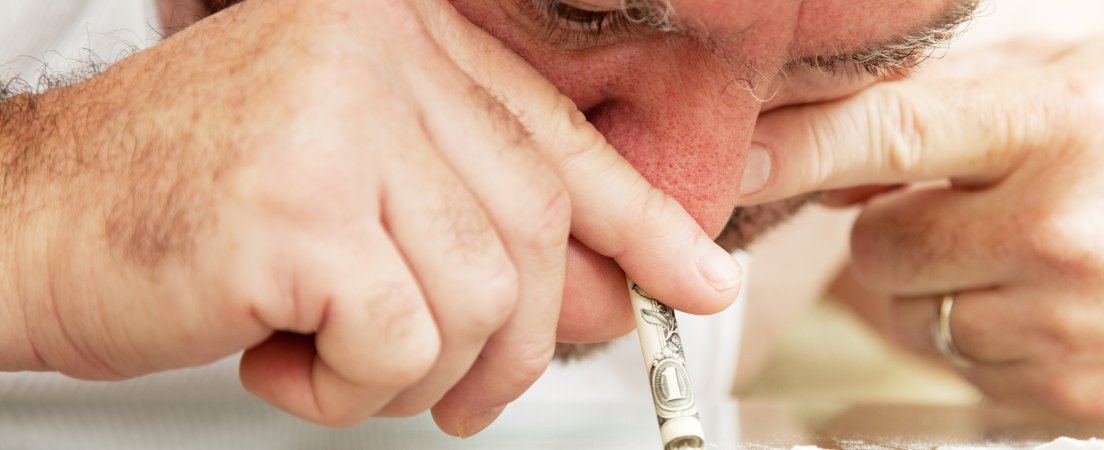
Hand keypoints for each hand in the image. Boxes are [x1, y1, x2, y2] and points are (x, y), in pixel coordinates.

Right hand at [1, 0, 738, 433]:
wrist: (30, 224)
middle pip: (532, 227)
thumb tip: (610, 291)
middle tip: (461, 391)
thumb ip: (480, 223)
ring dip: (418, 370)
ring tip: (335, 357)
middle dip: (514, 340)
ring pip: (476, 294)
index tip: (698, 281)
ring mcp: (339, 118)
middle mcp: (378, 52)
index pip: (556, 139)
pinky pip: (403, 338)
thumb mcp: (364, 192)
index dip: (642, 224)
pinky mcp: (299, 204)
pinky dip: (354, 385)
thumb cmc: (192, 215)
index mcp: (403, 34)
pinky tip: (286, 358)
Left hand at [739, 37, 1103, 420]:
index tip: (737, 165)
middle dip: (898, 228)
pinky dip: (984, 332)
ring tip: (1030, 251)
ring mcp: (1068, 320)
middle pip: (881, 247)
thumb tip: (834, 138)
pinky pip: (962, 364)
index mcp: (1059, 122)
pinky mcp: (1074, 390)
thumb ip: (956, 93)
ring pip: (914, 313)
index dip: (798, 149)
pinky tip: (1052, 298)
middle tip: (967, 207)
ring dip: (945, 284)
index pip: (892, 134)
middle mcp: (1061, 225)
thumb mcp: (1086, 73)